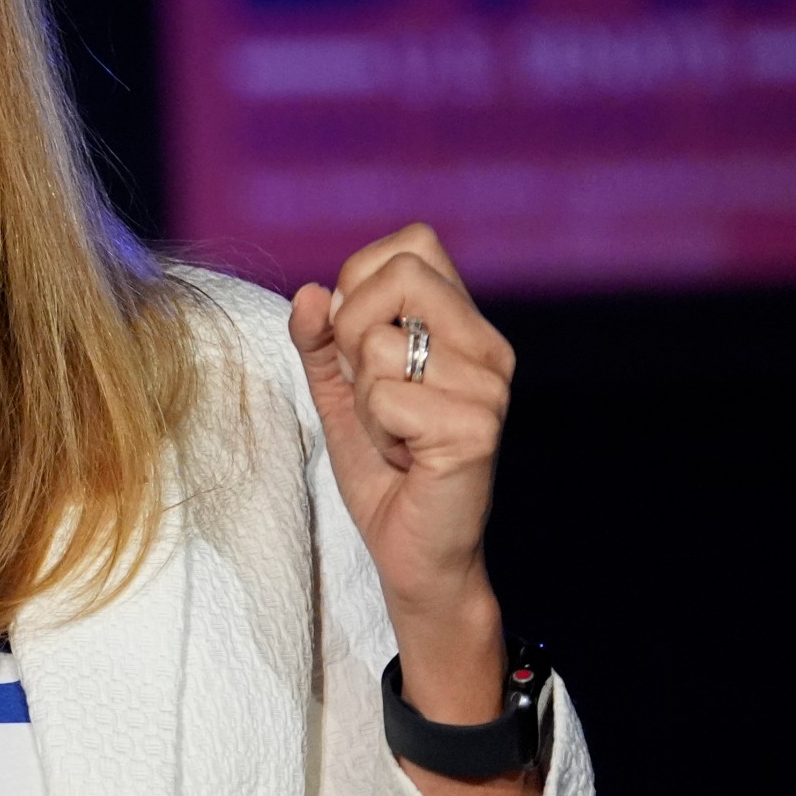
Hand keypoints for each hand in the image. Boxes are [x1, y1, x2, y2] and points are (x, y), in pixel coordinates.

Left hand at [287, 224, 512, 619]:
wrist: (415, 552)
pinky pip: (385, 397)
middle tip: (368, 389)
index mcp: (464, 326)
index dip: (361, 280)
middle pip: (398, 276)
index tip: (357, 340)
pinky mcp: (475, 427)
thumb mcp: (340, 391)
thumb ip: (320, 339)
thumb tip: (308, 292)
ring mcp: (487, 386)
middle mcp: (487, 347)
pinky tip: (403, 457)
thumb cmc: (385, 470)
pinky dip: (374, 430)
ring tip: (391, 433)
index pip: (413, 244)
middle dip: (352, 330)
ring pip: (379, 346)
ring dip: (361, 398)